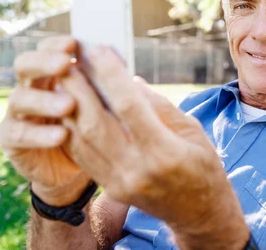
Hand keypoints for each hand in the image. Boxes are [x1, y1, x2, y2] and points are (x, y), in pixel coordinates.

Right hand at [0, 36, 90, 205]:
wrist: (72, 168)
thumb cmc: (89, 126)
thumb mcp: (100, 103)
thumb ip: (104, 82)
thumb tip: (120, 61)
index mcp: (50, 73)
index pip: (45, 49)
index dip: (55, 44)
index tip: (73, 43)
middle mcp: (30, 87)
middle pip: (24, 65)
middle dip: (43, 62)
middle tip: (64, 64)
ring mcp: (17, 113)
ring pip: (19, 98)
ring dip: (44, 100)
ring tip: (69, 105)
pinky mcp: (10, 139)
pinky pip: (17, 134)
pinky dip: (39, 134)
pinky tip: (61, 135)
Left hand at [59, 45, 248, 248]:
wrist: (199, 214)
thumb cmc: (204, 167)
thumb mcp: (192, 132)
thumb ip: (160, 107)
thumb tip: (130, 81)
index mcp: (163, 152)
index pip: (129, 106)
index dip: (110, 75)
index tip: (98, 50)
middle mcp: (136, 168)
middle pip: (95, 122)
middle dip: (77, 87)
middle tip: (67, 60)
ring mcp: (120, 181)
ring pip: (81, 139)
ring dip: (68, 106)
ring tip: (62, 79)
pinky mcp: (111, 188)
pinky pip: (82, 155)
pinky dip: (71, 129)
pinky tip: (67, 108)